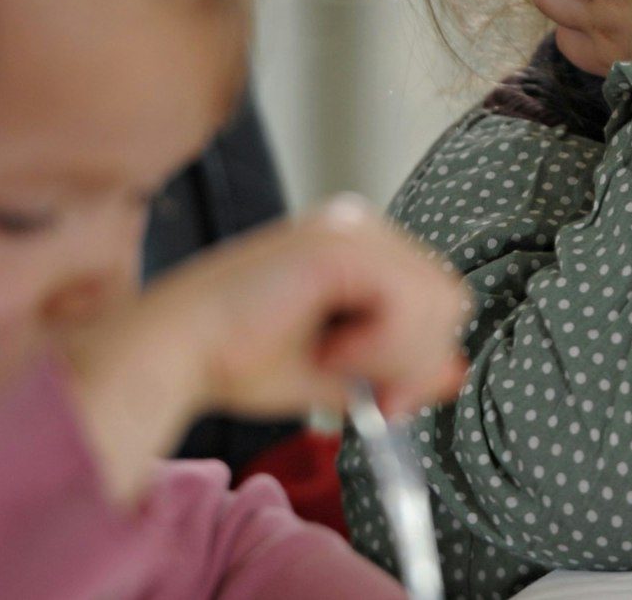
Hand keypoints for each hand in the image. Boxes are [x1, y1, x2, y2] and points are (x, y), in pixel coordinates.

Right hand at [65, 196, 466, 502]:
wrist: (176, 352)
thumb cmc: (237, 358)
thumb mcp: (343, 373)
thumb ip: (400, 370)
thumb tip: (454, 372)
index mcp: (360, 249)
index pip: (437, 299)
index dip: (425, 358)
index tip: (387, 403)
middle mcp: (360, 227)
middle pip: (447, 298)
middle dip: (418, 362)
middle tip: (373, 398)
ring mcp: (351, 230)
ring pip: (436, 301)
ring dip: (395, 356)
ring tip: (333, 364)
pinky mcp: (339, 245)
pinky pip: (407, 303)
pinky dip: (380, 346)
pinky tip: (330, 353)